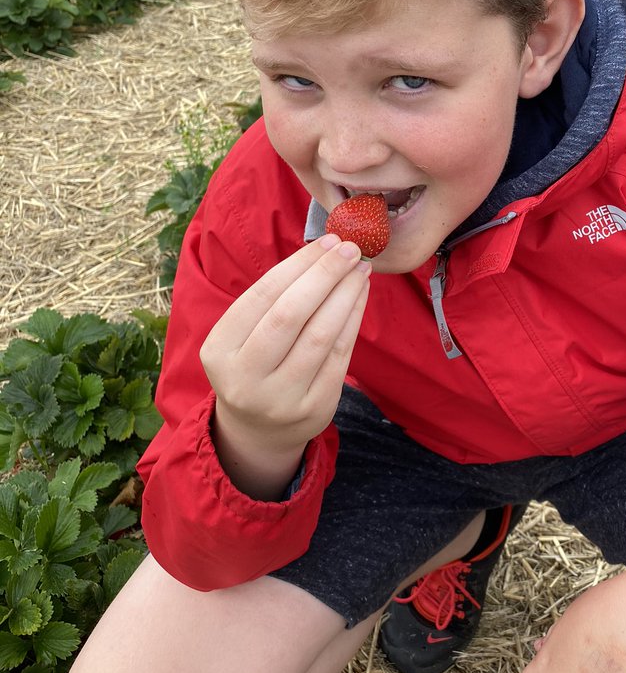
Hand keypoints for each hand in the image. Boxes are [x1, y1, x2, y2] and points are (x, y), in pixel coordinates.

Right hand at [201, 233, 370, 497]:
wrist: (258, 431)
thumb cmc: (254, 364)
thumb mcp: (242, 337)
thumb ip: (272, 300)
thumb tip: (324, 252)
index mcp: (219, 351)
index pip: (262, 296)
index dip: (299, 265)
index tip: (328, 241)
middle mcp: (245, 377)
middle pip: (290, 315)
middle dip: (325, 275)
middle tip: (351, 248)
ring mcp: (281, 398)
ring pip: (320, 335)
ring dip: (345, 295)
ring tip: (360, 269)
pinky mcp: (314, 409)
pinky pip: (339, 356)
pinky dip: (352, 320)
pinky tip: (359, 297)